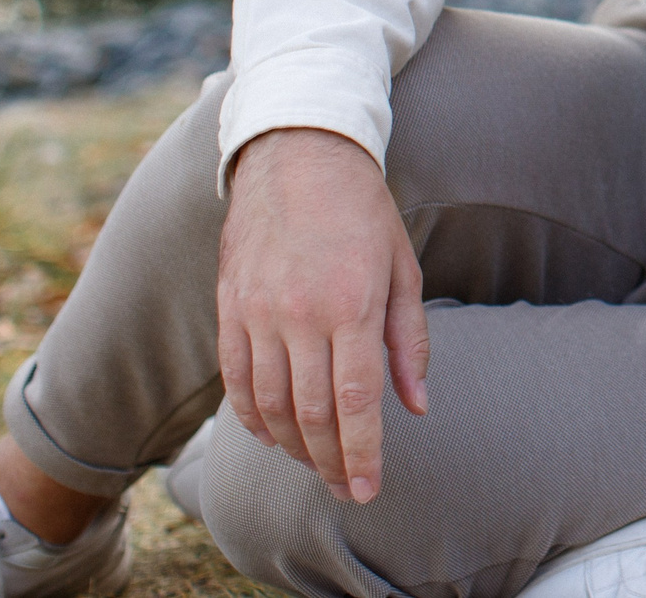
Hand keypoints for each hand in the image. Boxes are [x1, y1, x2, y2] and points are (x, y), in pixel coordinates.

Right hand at [216, 128, 429, 503]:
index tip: (369, 489)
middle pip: (311, 415)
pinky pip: (236, 380)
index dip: (362, 454)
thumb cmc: (362, 211)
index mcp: (352, 303)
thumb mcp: (403, 267)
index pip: (355, 402)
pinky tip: (272, 435)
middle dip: (331, 463)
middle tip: (347, 489)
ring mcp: (257, 312)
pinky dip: (252, 418)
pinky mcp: (229, 307)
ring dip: (293, 447)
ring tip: (317, 464)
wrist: (297, 155)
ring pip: (269, 406)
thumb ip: (409, 341)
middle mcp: (299, 314)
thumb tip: (415, 406)